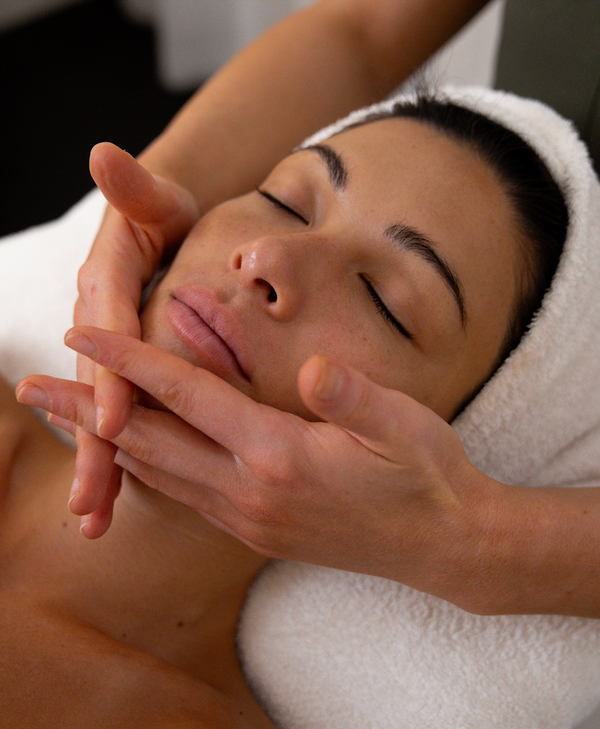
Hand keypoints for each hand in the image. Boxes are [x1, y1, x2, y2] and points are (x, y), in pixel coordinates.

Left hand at [17, 326, 490, 604]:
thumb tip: (312, 367)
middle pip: (150, 442)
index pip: (187, 395)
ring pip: (157, 475)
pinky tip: (130, 461)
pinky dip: (144, 472)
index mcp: (279, 455)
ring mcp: (250, 518)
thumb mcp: (404, 427)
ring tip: (63, 423)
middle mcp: (251, 492)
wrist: (446, 547)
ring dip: (104, 446)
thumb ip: (354, 397)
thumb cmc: (428, 478)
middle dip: (88, 410)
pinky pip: (182, 498)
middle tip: (33, 385)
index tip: (81, 332)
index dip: (130, 359)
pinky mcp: (257, 531)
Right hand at [72, 144, 198, 536]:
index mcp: (106, 286)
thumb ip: (135, 187)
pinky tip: (116, 499)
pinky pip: (120, 416)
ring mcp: (105, 353)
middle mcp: (97, 325)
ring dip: (99, 467)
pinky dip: (118, 457)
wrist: (160, 227)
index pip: (109, 337)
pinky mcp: (121, 371)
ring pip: (101, 413)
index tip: (117, 420)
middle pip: (95, 390)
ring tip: (91, 519)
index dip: (111, 378)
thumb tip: (103, 153)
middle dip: (94, 446)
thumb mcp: (156, 197)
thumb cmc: (167, 213)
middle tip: (88, 505)